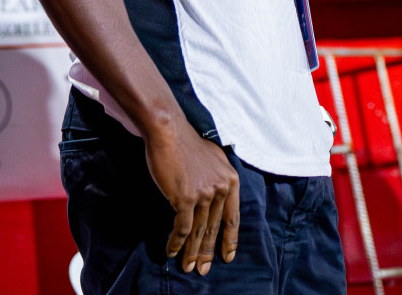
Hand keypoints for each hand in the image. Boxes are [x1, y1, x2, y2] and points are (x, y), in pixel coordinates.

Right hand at [144, 117, 241, 274]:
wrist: (168, 131)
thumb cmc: (186, 143)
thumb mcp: (212, 159)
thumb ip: (216, 178)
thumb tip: (213, 197)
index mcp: (230, 179)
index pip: (233, 217)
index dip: (230, 239)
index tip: (228, 256)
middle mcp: (221, 188)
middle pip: (214, 228)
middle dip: (208, 252)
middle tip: (203, 270)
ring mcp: (204, 194)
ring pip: (198, 231)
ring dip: (192, 252)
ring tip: (189, 267)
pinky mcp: (186, 198)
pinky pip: (181, 227)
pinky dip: (176, 242)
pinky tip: (172, 251)